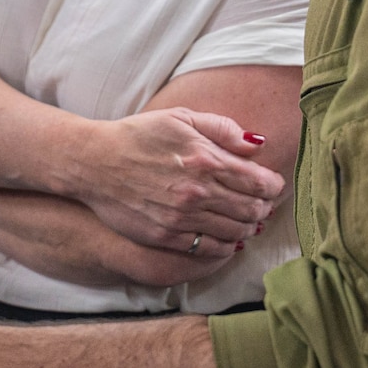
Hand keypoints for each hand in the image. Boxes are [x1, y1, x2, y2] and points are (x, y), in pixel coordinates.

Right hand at [74, 108, 283, 252]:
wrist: (94, 161)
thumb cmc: (138, 135)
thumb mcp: (180, 118)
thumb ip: (222, 128)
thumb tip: (257, 144)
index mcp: (205, 158)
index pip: (259, 181)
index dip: (273, 186)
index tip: (272, 185)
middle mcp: (197, 191)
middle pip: (251, 209)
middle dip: (264, 208)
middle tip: (264, 204)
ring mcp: (182, 217)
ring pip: (235, 231)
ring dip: (249, 226)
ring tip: (249, 220)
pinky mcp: (167, 236)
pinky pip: (210, 249)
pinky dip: (227, 245)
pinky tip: (229, 237)